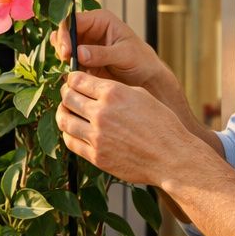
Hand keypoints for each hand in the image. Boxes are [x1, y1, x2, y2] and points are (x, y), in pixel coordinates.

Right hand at [49, 10, 163, 89]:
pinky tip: (74, 76)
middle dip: (62, 45)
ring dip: (63, 57)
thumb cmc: (142, 61)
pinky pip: (68, 62)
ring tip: (72, 68)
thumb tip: (80, 52)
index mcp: (100, 20)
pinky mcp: (83, 61)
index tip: (67, 51)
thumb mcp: (125, 55)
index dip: (66, 33)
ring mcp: (85, 45)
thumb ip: (102, 53)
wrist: (147, 79)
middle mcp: (90, 30)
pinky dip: (67, 68)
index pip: (73, 20)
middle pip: (64, 32)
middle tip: (67, 60)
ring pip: (63, 46)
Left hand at [57, 71, 188, 186]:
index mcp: (113, 93)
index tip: (73, 81)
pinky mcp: (96, 156)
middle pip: (68, 98)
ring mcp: (97, 136)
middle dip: (66, 93)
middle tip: (67, 94)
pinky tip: (73, 131)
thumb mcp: (141, 95)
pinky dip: (68, 134)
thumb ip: (114, 89)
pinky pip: (71, 142)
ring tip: (66, 112)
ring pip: (64, 120)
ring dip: (63, 113)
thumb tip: (94, 86)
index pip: (78, 79)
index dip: (72, 78)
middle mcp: (101, 113)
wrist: (171, 157)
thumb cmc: (161, 125)